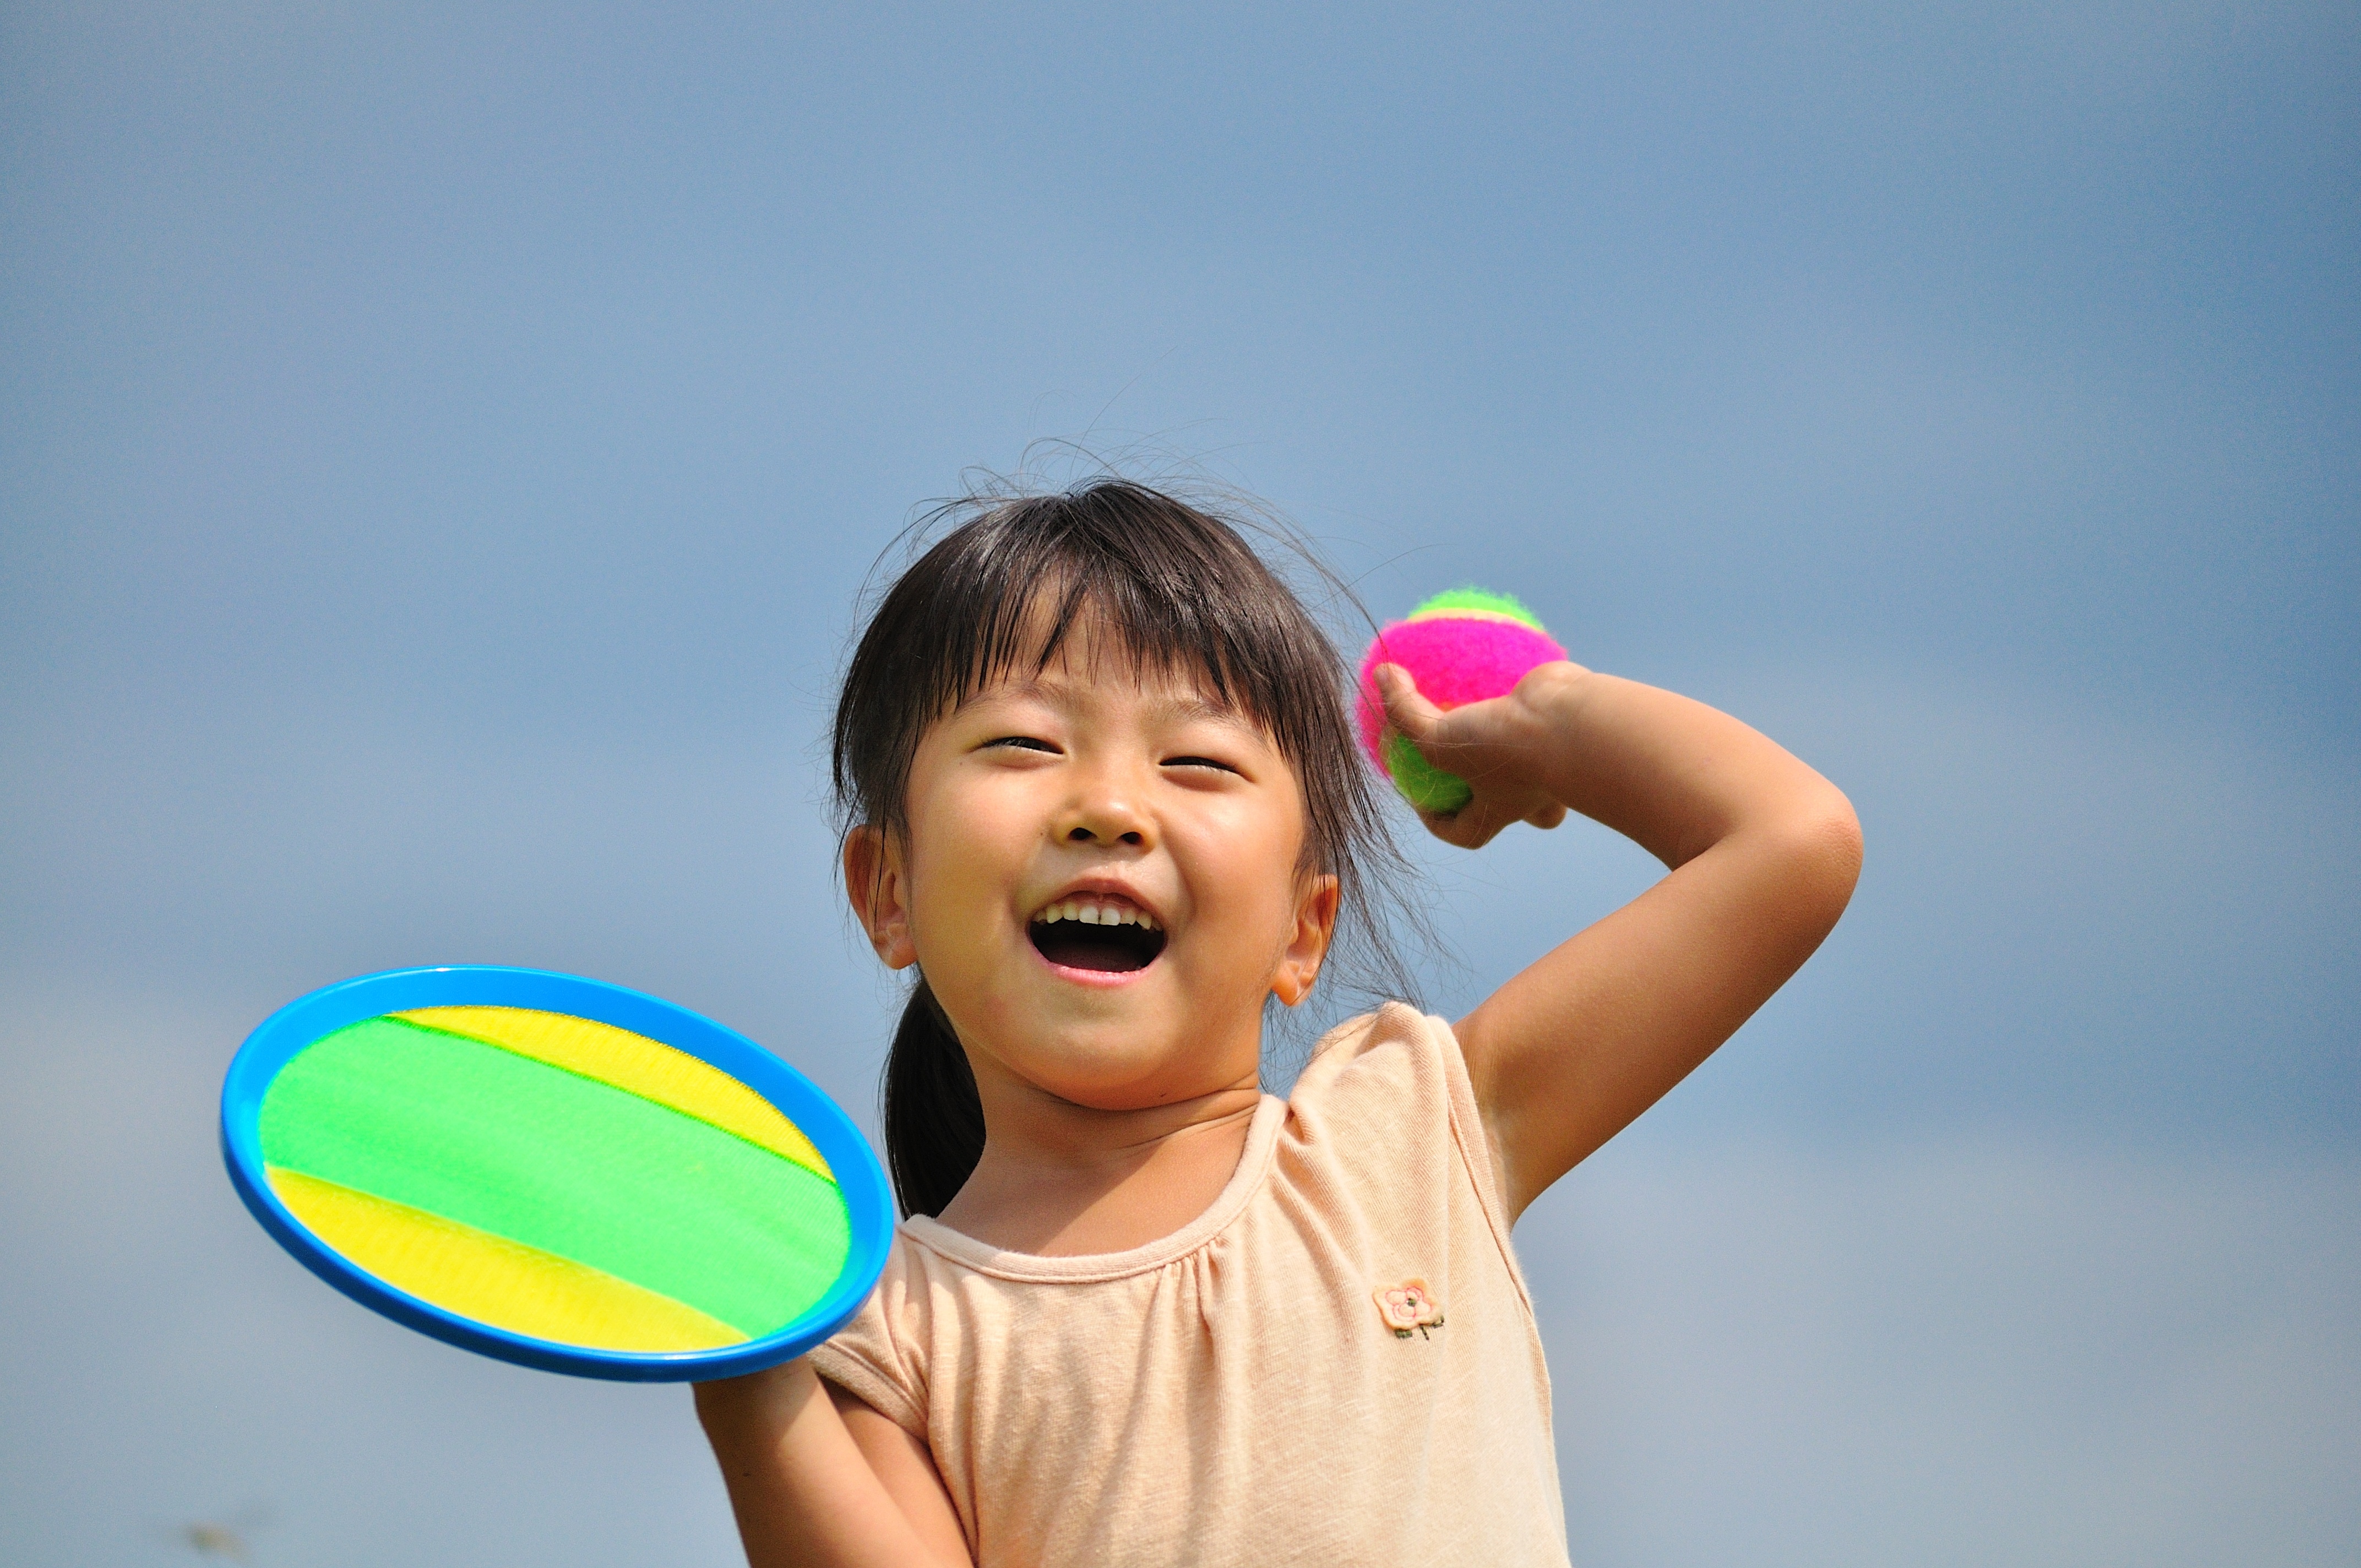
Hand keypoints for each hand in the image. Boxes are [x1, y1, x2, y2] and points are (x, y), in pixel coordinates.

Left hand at [1372, 662, 1576, 848]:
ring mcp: (1552, 756)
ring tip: (1480, 698)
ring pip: (1533, 753)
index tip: (1420, 797)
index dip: (1438, 821)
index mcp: (1500, 808)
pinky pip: (1540, 701)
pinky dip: (1521, 681)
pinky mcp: (1563, 719)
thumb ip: (1403, 713)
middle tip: (1464, 757)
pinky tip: (1496, 650)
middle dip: (1492, 791)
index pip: (1465, 832)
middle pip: (1510, 804)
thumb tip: (1381, 677)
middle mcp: (1529, 788)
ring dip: (1510, 729)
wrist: (1574, 726)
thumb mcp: (1438, 739)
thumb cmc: (1507, 750)